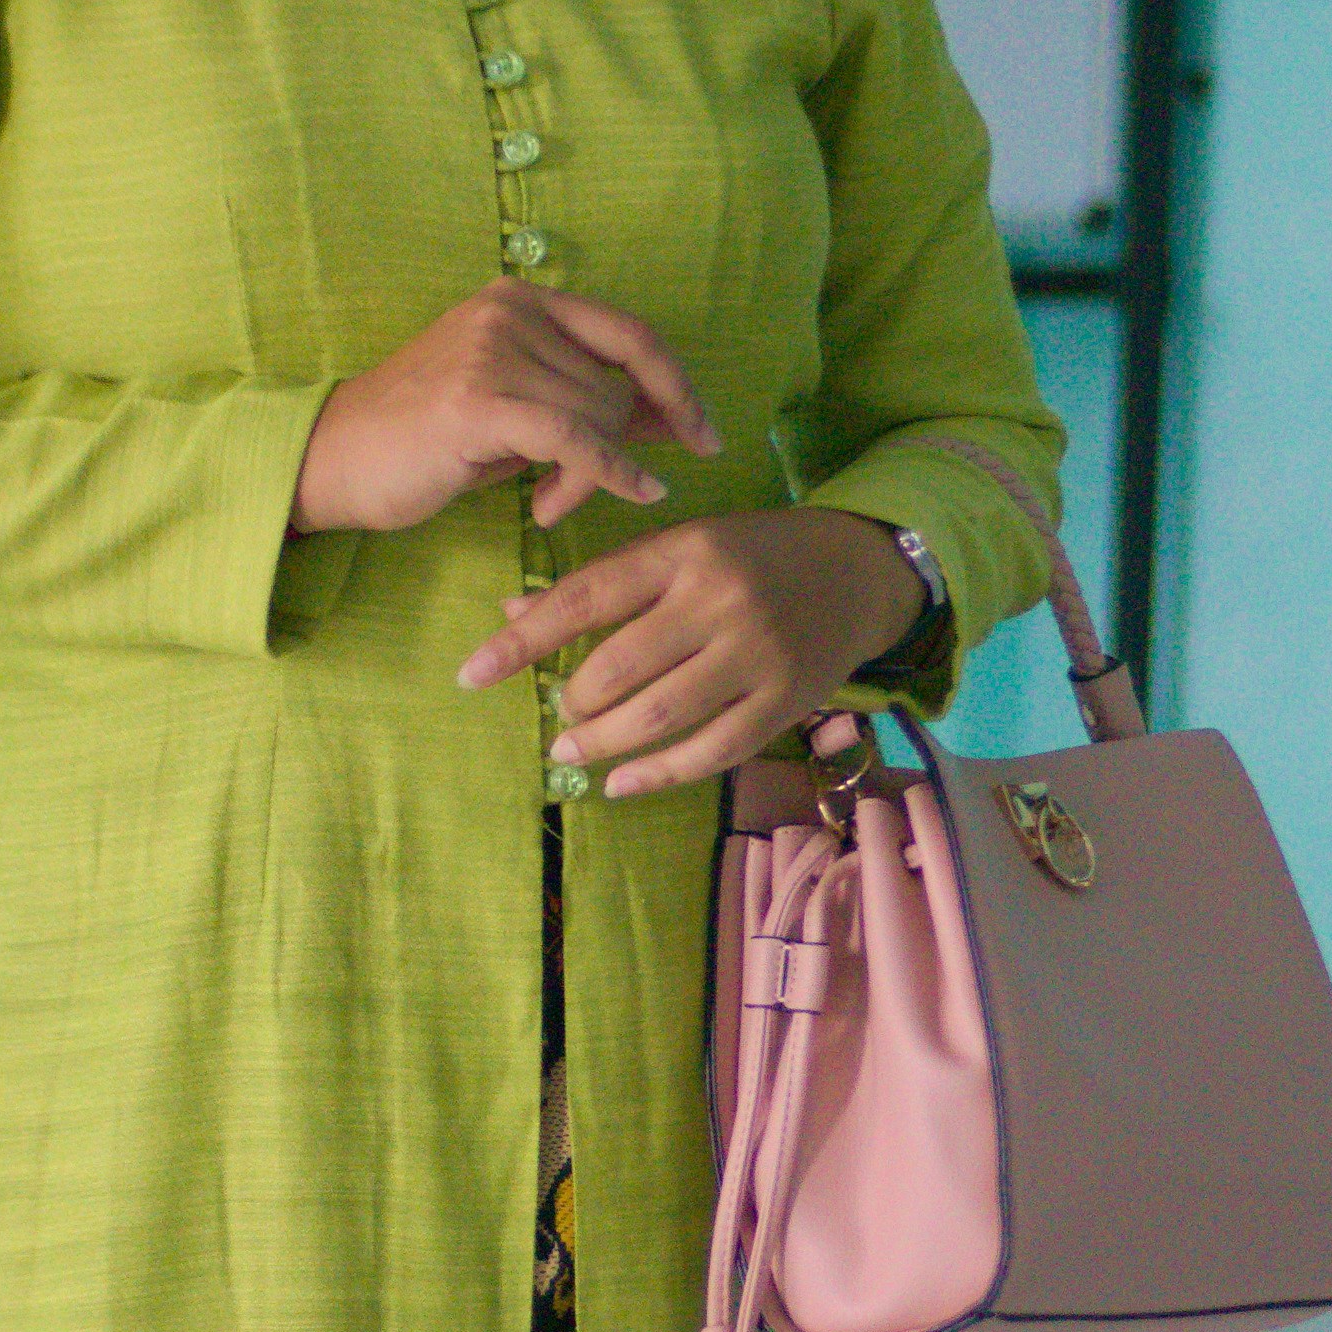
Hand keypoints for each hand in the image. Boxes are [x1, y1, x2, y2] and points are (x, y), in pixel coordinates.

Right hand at [292, 290, 715, 540]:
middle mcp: (510, 311)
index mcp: (521, 300)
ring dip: (591, 475)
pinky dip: (612, 473)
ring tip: (545, 502)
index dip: (677, 384)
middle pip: (615, 387)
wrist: (333, 459)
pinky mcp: (478, 401)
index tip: (709, 434)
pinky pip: (576, 439)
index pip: (628, 333)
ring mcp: (492, 350)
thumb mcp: (518, 410)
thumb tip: (675, 418)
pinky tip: (635, 493)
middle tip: (572, 494)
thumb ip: (589, 402)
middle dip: (614, 450)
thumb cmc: (425, 441)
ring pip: (597, 418)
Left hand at [459, 507, 914, 793]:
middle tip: (562, 715)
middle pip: (618, 667)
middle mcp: (718, 600)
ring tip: (572, 750)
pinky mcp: (785, 700)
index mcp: (683, 551)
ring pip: (658, 716)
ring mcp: (756, 653)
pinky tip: (620, 783)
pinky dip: (656, 775)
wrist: (858, 569)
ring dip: (603, 743)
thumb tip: (513, 614)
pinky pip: (709, 752)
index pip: (585, 597)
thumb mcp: (682, 547)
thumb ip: (605, 581)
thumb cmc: (751, 556)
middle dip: (574, 701)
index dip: (524, 640)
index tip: (473, 673)